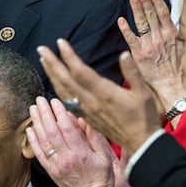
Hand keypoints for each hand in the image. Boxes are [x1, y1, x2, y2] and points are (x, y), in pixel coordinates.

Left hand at [27, 97, 130, 186]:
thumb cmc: (102, 178)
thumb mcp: (105, 156)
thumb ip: (95, 136)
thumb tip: (83, 118)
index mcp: (81, 153)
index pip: (67, 128)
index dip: (60, 112)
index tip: (55, 101)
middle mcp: (66, 158)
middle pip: (52, 131)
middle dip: (45, 113)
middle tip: (40, 100)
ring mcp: (56, 165)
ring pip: (43, 141)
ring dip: (37, 123)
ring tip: (33, 109)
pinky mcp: (51, 171)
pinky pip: (39, 154)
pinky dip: (33, 141)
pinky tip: (30, 129)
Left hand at [37, 42, 160, 150]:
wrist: (141, 143)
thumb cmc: (144, 117)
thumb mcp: (144, 93)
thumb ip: (133, 72)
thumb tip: (124, 54)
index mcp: (104, 93)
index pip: (81, 72)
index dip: (69, 57)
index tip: (60, 43)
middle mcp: (91, 102)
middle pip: (66, 80)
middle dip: (52, 63)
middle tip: (41, 49)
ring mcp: (87, 110)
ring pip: (63, 91)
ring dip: (52, 75)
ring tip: (44, 61)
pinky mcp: (86, 117)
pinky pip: (67, 101)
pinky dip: (58, 89)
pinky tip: (54, 83)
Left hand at [119, 0, 185, 112]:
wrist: (175, 87)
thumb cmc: (181, 70)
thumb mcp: (185, 48)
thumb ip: (179, 33)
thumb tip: (176, 20)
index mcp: (172, 35)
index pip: (163, 12)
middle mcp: (160, 38)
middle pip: (151, 14)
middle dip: (145, 0)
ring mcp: (149, 46)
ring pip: (142, 23)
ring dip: (137, 9)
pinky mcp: (140, 56)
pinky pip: (131, 40)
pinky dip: (126, 29)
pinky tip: (121, 20)